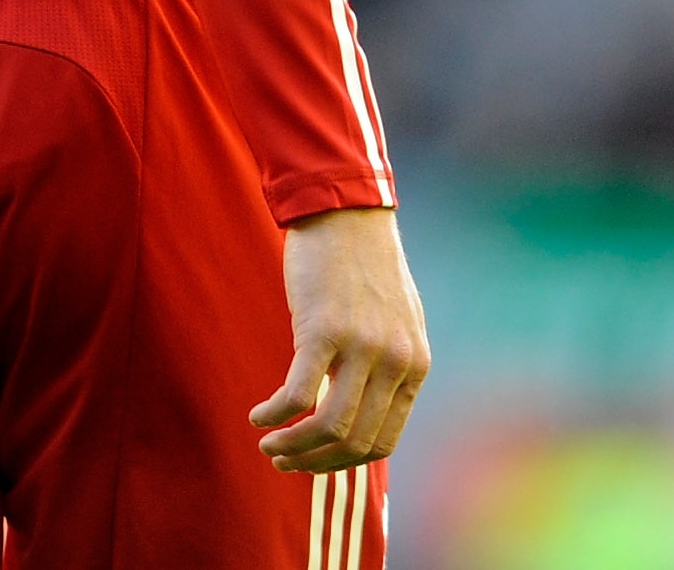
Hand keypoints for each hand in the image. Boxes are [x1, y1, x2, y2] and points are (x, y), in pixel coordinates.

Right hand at [249, 206, 428, 472]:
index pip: (383, 441)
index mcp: (413, 364)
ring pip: (328, 429)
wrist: (344, 209)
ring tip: (268, 445)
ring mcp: (361, 347)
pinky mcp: (323, 330)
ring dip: (293, 448)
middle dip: (315, 463)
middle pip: (355, 443)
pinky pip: (298, 396)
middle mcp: (394, 362)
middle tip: (283, 462)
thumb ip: (388, 364)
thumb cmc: (362, 262)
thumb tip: (365, 408)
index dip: (344, 462)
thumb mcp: (394, 320)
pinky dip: (275, 415)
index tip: (314, 461)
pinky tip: (259, 415)